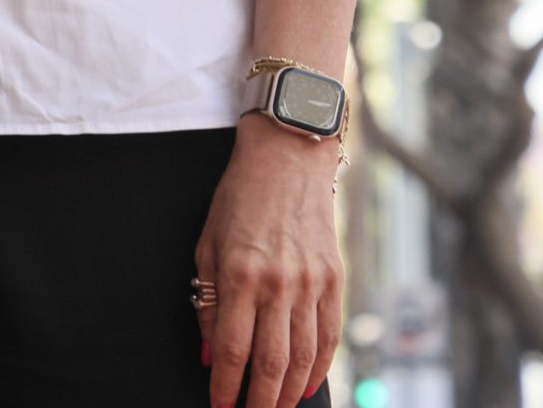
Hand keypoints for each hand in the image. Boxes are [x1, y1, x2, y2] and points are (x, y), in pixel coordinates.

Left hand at [195, 116, 342, 407]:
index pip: (232, 348)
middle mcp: (278, 284)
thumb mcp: (208, 244)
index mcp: (240, 274)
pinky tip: (306, 385)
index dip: (225, 386)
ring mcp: (311, 283)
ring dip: (288, 392)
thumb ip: (207, 301)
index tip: (219, 406)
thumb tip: (208, 354)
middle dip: (259, 400)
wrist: (288, 158)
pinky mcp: (335, 279)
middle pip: (271, 362)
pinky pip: (329, 334)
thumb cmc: (239, 198)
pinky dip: (319, 366)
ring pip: (303, 356)